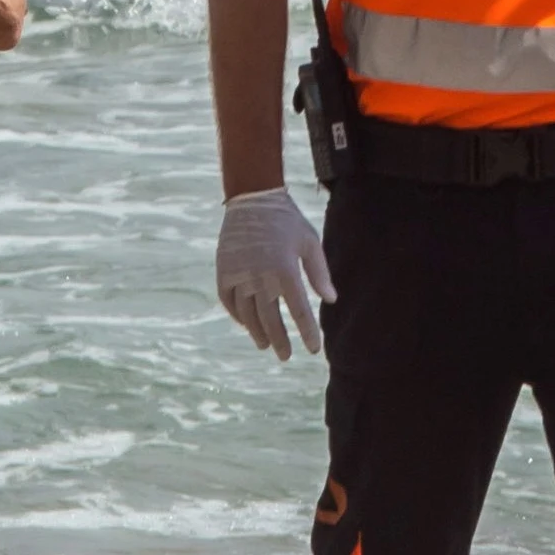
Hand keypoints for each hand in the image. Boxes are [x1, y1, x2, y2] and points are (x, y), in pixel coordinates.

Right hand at [216, 188, 332, 358]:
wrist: (253, 198)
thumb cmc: (287, 220)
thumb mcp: (310, 242)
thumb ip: (319, 273)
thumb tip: (331, 300)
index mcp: (285, 269)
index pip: (299, 310)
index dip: (307, 332)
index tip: (313, 349)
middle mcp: (260, 276)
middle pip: (271, 318)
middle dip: (280, 340)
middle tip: (286, 356)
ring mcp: (239, 274)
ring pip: (248, 314)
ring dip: (257, 332)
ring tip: (266, 345)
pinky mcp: (224, 270)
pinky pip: (229, 301)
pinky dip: (237, 315)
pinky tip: (246, 324)